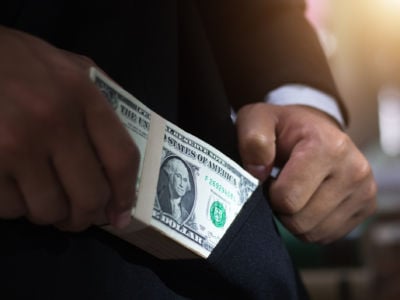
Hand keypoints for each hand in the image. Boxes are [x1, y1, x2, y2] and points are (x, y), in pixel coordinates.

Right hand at [0, 26, 138, 230]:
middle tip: (80, 216)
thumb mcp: (69, 66)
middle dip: (87, 216)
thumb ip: (100, 100)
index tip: (121, 214)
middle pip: (90, 195)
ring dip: (51, 213)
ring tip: (45, 199)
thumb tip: (119, 154)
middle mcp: (53, 121)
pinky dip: (16, 207)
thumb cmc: (17, 61)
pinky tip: (15, 189)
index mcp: (82, 95)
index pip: (121, 157)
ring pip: (49, 209)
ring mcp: (15, 143)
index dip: (125, 195)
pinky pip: (10, 208)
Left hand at [236, 103, 376, 242]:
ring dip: (294, 218)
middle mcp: (354, 170)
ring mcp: (364, 191)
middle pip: (300, 221)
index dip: (268, 192)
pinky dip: (310, 224)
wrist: (313, 127)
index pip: (287, 199)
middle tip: (280, 185)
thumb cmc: (282, 127)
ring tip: (294, 191)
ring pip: (313, 233)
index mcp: (328, 147)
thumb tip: (257, 174)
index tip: (270, 176)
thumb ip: (253, 141)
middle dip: (280, 208)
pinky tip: (308, 201)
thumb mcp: (257, 120)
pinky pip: (327, 236)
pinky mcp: (366, 207)